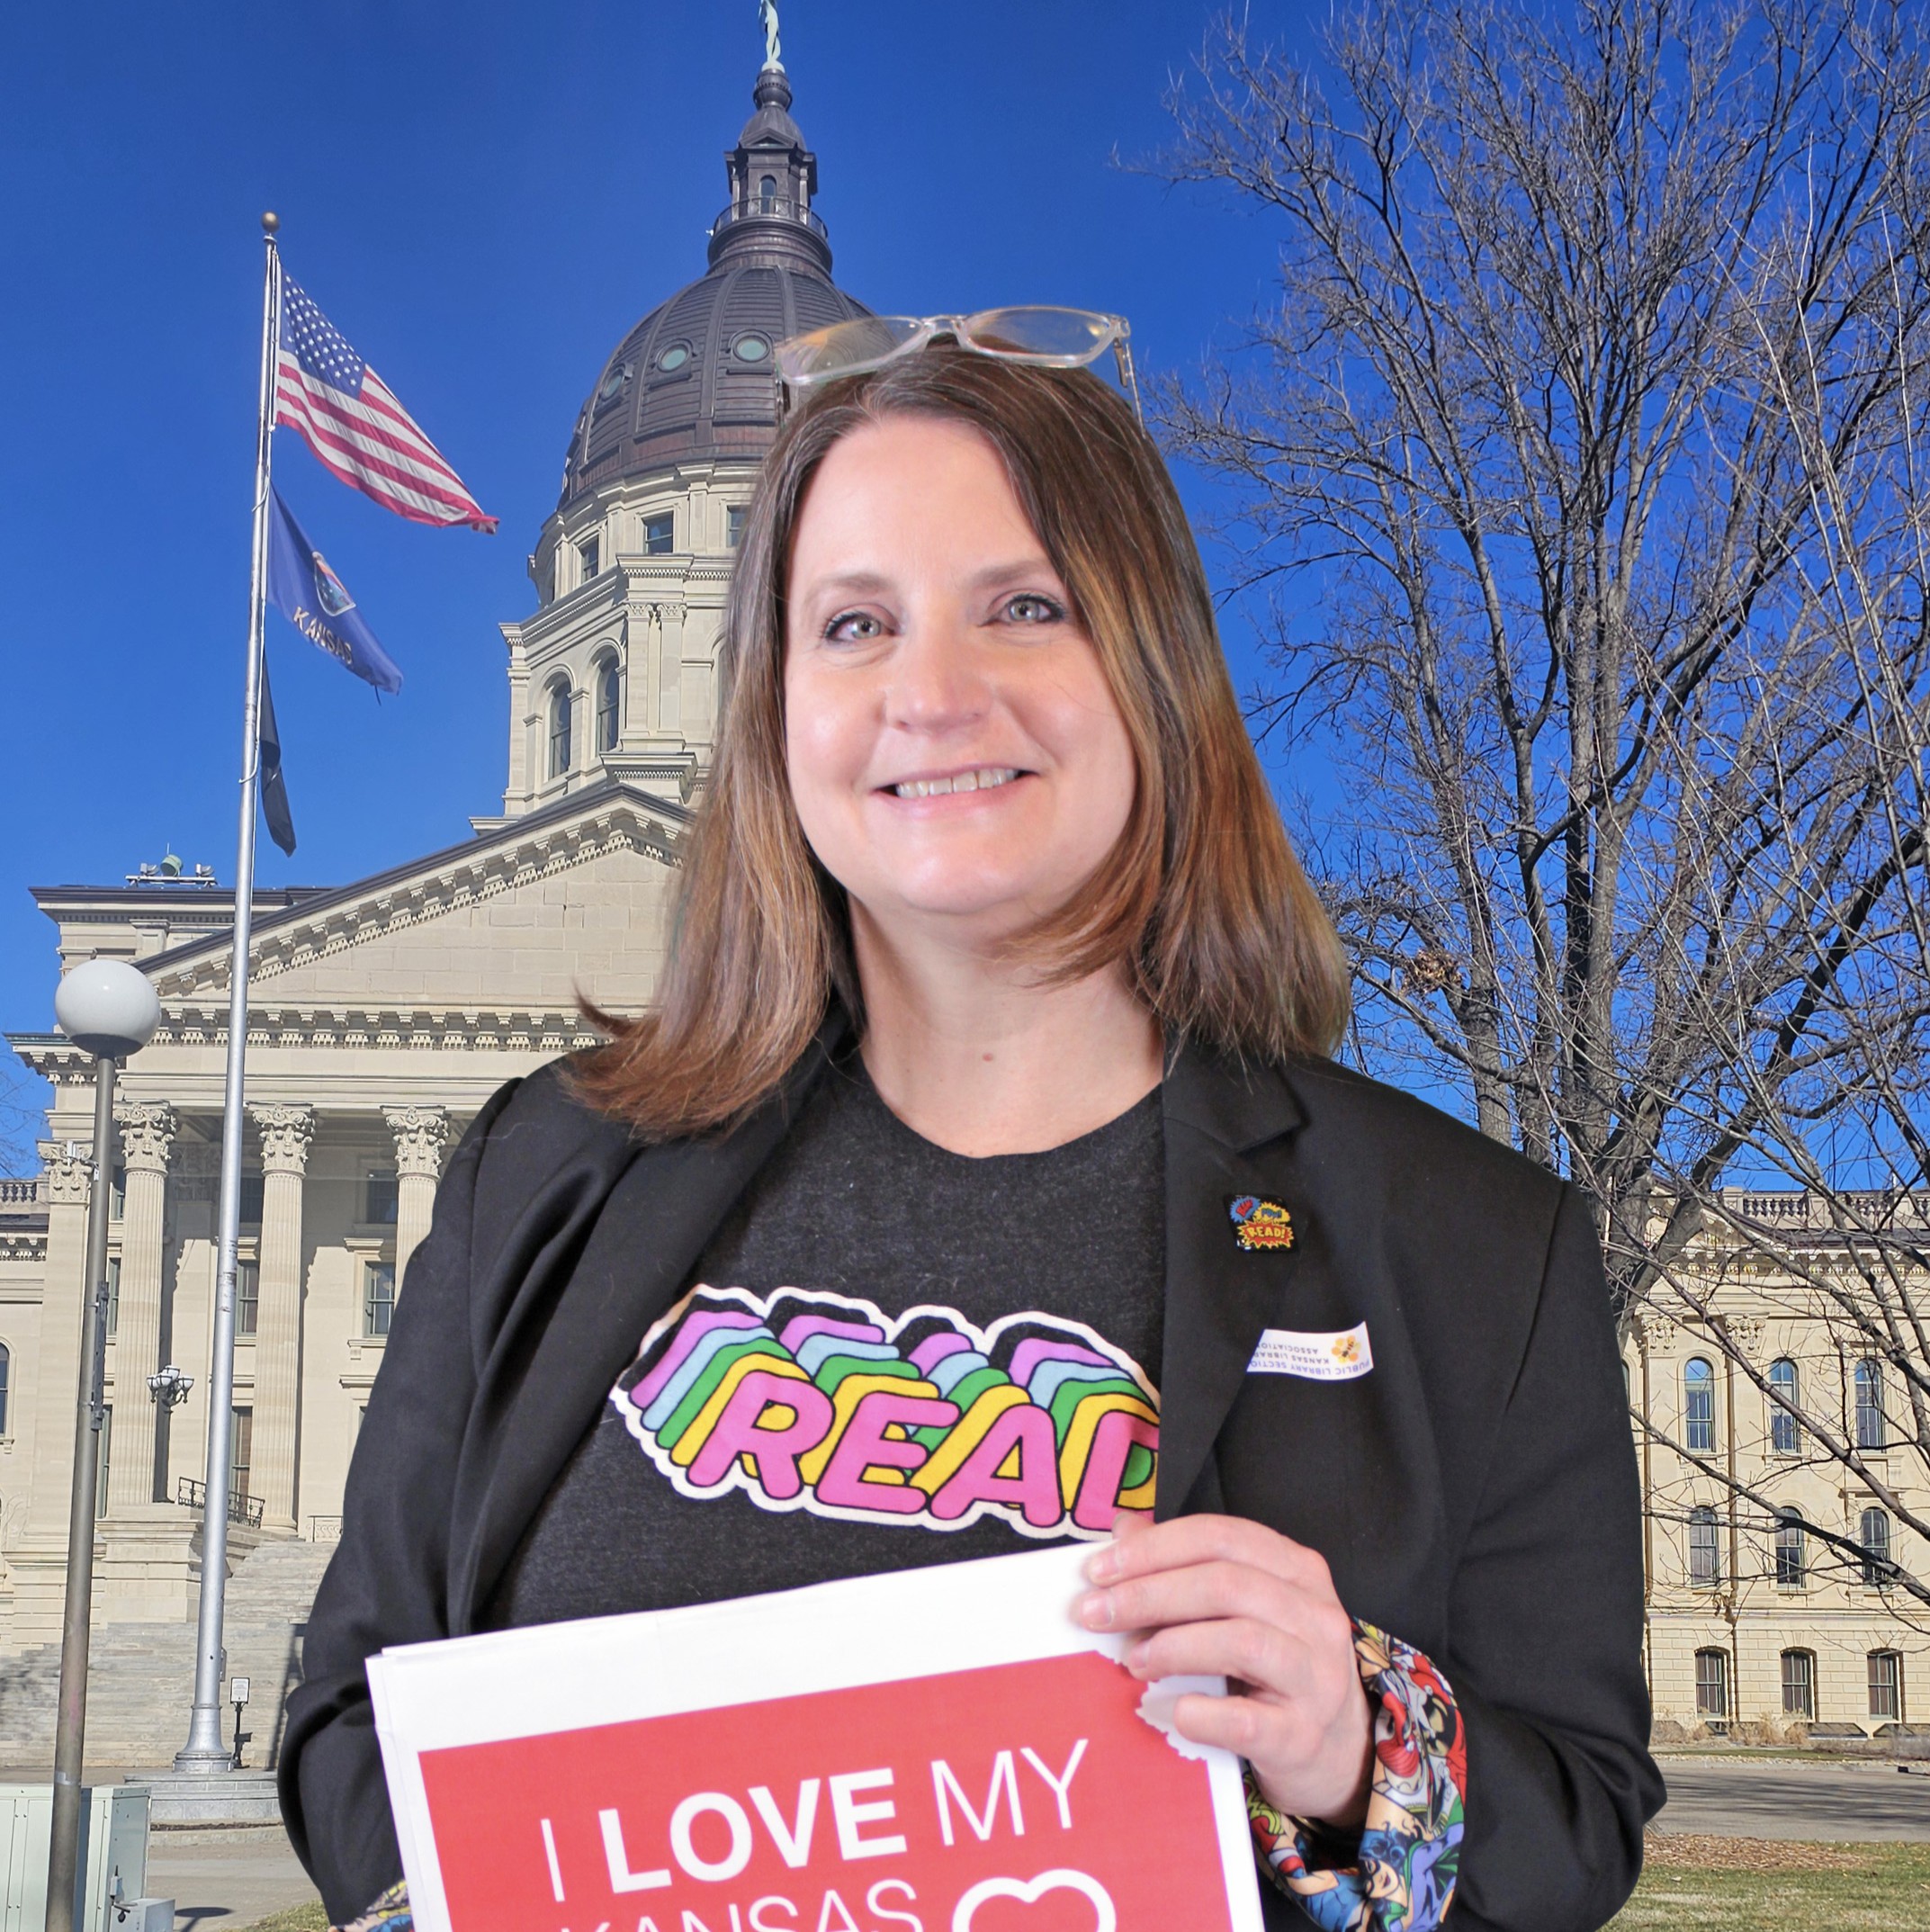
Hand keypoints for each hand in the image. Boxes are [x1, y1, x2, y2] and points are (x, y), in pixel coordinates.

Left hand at [1075, 1512, 1374, 1827]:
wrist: (1334, 1752)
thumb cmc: (1272, 1669)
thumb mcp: (1239, 1609)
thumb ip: (1185, 1565)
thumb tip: (1123, 1532)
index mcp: (1298, 1570)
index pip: (1222, 1536)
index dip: (1155, 1547)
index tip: (1099, 1570)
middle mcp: (1317, 1616)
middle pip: (1225, 1584)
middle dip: (1149, 1594)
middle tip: (1094, 1614)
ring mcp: (1317, 1678)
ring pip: (1240, 1641)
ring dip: (1172, 1646)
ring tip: (1133, 1662)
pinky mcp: (1304, 1737)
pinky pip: (1246, 1720)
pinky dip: (1201, 1714)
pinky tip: (1173, 1712)